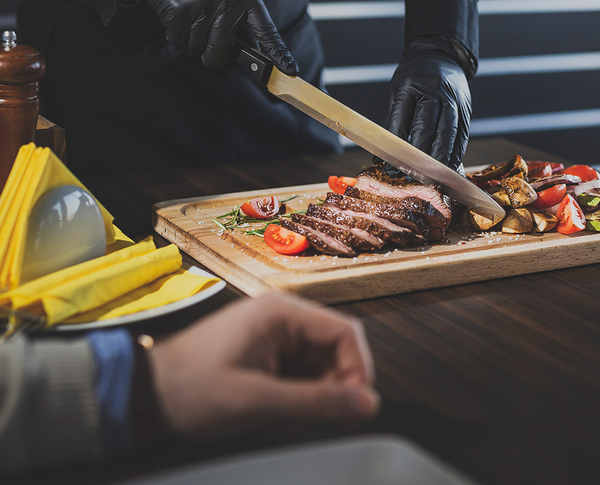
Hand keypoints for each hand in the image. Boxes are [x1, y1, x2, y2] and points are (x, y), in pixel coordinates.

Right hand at [123, 0, 297, 74]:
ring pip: (198, 49)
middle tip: (202, 30)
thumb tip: (251, 58)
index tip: (291, 70)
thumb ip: (238, 21)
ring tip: (189, 14)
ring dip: (189, 39)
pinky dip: (174, 34)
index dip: (278, 53)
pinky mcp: (182, 7)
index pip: (266, 30)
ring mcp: (206, 1)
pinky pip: (178, 41)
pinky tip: (176, 13)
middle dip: (209, 52)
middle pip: (221, 52)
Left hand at [146, 293, 379, 438]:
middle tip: (311, 420)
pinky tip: (275, 415)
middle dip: (332, 389)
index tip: (354, 408)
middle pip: (335, 351)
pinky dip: (297, 399)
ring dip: (313, 398)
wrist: (148, 395)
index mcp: (281, 313)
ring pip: (319, 367)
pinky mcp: (266, 354)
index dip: (358, 371)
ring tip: (285, 419)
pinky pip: (300, 375)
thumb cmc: (191, 388)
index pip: (345, 333)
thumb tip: (368, 403)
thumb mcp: (256, 400)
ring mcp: (273, 336)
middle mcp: (281, 318)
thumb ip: (316, 402)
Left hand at [385, 36, 473, 170]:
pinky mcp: (466, 109)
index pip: (403, 120)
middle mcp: (437, 91)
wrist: (440, 56)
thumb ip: (393, 122)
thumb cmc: (413, 78)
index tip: (390, 165)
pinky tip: (450, 168)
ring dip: (440, 158)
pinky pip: (462, 134)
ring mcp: (455, 99)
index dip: (396, 146)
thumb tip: (382, 155)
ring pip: (449, 133)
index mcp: (413, 85)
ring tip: (432, 178)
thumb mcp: (398, 92)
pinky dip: (456, 153)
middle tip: (411, 176)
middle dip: (419, 155)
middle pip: (429, 128)